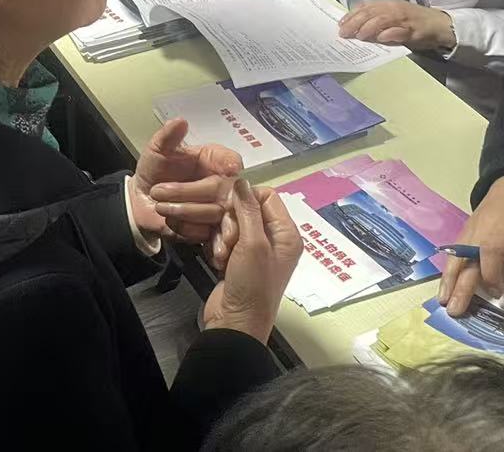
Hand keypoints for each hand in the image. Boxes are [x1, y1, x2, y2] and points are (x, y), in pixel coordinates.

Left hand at [134, 117, 241, 244]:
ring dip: (184, 210)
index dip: (232, 164)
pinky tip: (170, 222)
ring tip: (160, 206)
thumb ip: (168, 136)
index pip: (231, 159)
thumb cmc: (154, 170)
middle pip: (221, 189)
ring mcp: (216, 209)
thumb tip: (180, 121)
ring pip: (214, 213)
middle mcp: (220, 184)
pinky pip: (206, 233)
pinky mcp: (209, 231)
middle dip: (189, 192)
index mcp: (211, 160)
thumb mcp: (156, 150)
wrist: (140, 200)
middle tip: (158, 191)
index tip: (230, 169)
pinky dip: (186, 228)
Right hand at [202, 181, 300, 343]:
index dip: (246, 197)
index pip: (267, 196)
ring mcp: (255, 251)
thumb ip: (248, 210)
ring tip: (222, 256)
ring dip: (222, 237)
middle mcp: (273, 239)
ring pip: (232, 224)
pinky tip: (216, 262)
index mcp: (286, 234)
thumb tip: (242, 180)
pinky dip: (217, 247)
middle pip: (247, 209)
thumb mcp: (252, 244)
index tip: (229, 207)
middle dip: (231, 222)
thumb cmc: (251, 285)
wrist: (235, 324)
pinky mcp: (237, 260)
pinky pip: (224, 239)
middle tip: (228, 242)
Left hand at [337, 0, 454, 51]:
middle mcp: (394, 9)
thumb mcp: (393, 16)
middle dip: (355, 22)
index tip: (340, 24)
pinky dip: (390, 34)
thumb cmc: (413, 21)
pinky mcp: (414, 30)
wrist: (439, 24)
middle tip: (344, 33)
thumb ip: (377, 19)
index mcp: (387, 4)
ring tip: (359, 36)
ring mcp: (404, 19)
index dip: (351, 14)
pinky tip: (381, 38)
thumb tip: (355, 28)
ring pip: (383, 20)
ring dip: (369, 28)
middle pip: (371, 13)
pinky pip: (400, 31)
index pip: (366, 6)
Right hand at [438, 172, 503, 313]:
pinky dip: (449, 267)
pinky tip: (446, 283)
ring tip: (442, 300)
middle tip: (452, 310)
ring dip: (447, 279)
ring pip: (454, 257)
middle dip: (459, 287)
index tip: (499, 295)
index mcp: (500, 234)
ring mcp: (470, 230)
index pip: (489, 262)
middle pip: (466, 263)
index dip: (492, 281)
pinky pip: (455, 251)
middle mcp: (479, 233)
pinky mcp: (466, 229)